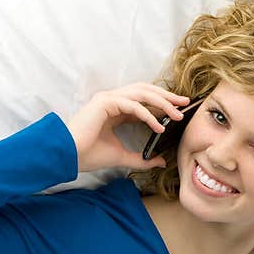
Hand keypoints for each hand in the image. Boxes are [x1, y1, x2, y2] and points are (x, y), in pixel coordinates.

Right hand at [65, 83, 190, 173]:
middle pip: (145, 91)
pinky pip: (132, 105)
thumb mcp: (122, 157)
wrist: (68, 156)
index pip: (143, 101)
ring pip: (141, 94)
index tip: (179, 111)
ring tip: (176, 114)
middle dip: (167, 97)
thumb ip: (141, 159)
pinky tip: (158, 127)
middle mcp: (113, 100)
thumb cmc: (89, 155)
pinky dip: (147, 115)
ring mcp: (108, 99)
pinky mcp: (104, 103)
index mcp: (115, 109)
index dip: (162, 104)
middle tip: (185, 103)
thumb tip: (160, 162)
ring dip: (161, 102)